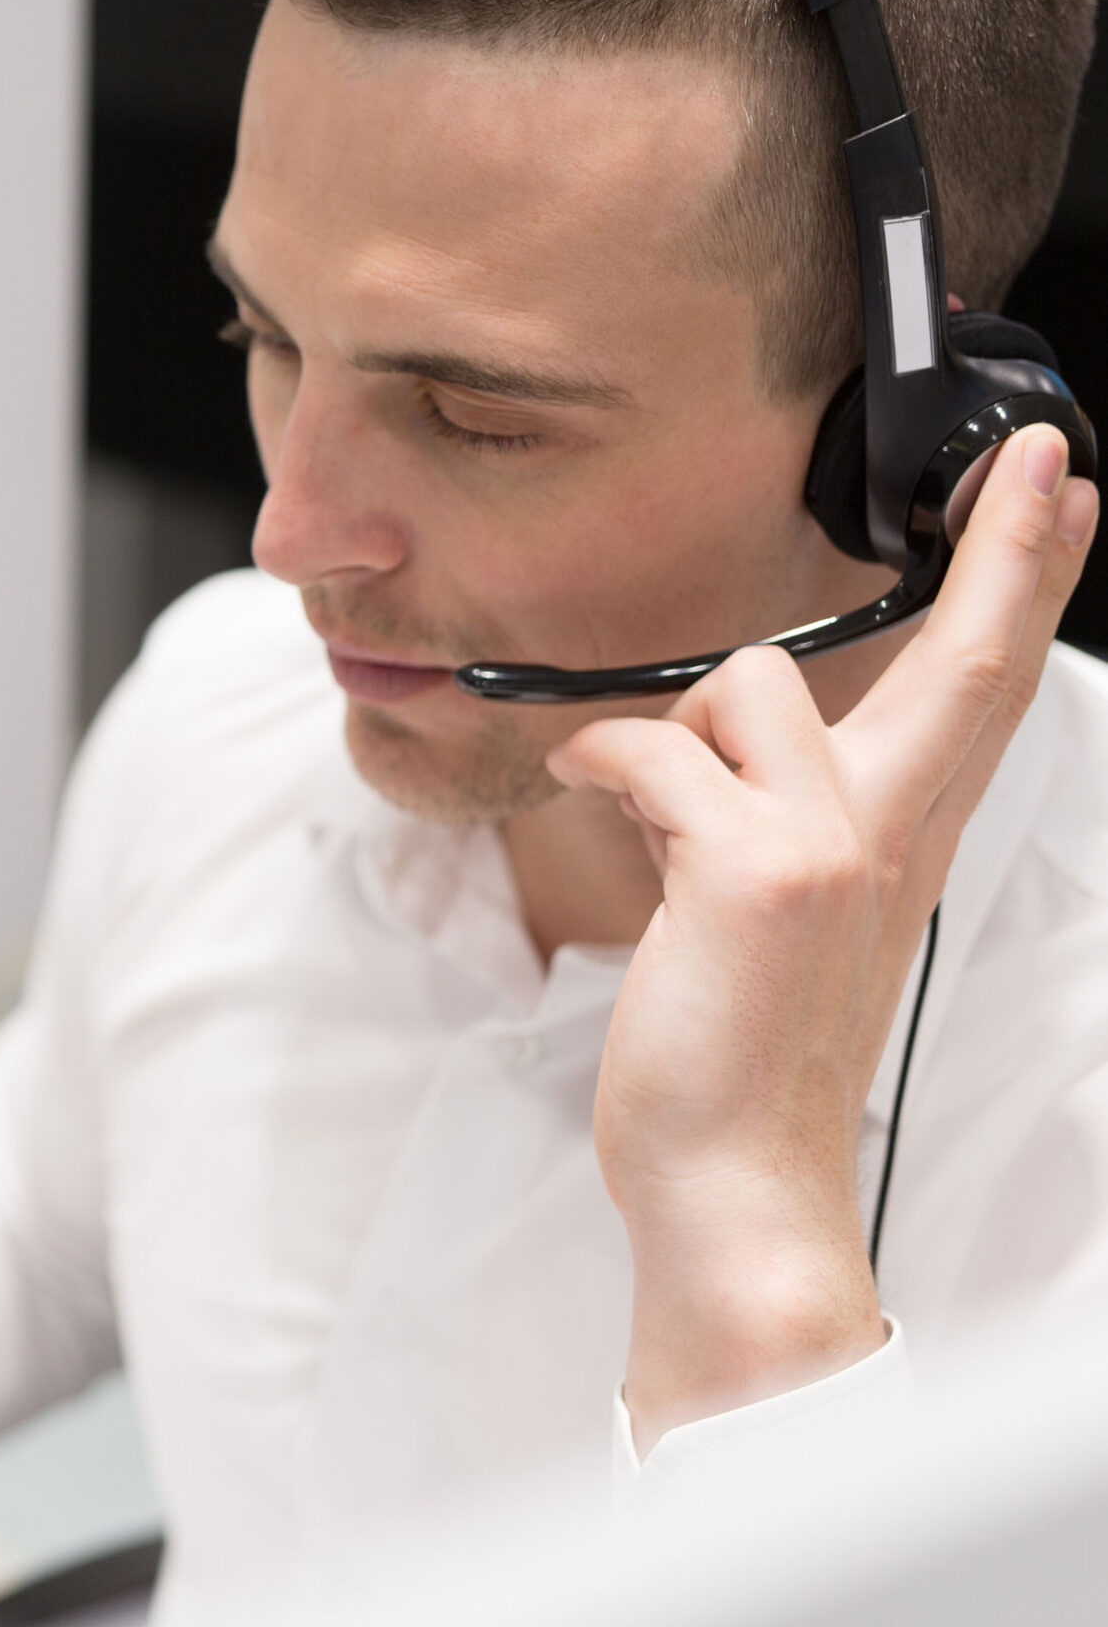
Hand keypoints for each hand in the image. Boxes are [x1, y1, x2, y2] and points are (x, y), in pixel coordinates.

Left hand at [547, 426, 1098, 1454]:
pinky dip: (603, 762)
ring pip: (751, 683)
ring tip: (657, 806)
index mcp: (895, 844)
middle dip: (1006, 551)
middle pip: (965, 666)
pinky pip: (654, 749)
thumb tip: (685, 742)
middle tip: (1038, 462)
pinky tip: (591, 793)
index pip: (977, 695)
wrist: (735, 1183)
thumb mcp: (780, 917)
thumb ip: (767, 817)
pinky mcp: (753, 871)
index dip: (1019, 586)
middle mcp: (882, 837)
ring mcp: (828, 849)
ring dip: (680, 728)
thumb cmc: (745, 1053)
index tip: (1054, 495)